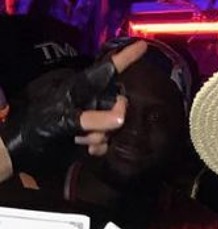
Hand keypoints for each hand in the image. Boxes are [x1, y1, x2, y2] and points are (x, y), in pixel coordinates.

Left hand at [0, 41, 146, 171]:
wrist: (29, 148)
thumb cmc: (41, 124)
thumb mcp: (65, 118)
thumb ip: (94, 118)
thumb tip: (122, 118)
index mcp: (84, 87)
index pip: (110, 69)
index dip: (127, 57)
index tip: (144, 46)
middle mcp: (93, 100)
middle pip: (120, 104)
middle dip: (112, 119)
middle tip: (94, 129)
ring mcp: (94, 118)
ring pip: (115, 126)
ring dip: (101, 136)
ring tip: (79, 139)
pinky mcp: (94, 136)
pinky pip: (109, 141)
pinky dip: (100, 147)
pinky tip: (87, 149)